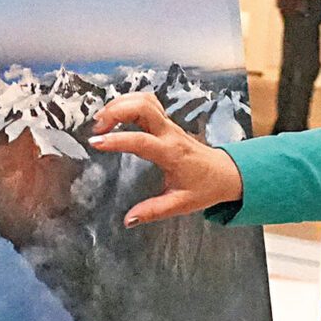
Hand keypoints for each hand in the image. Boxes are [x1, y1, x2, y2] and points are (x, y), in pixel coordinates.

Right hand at [87, 93, 242, 225]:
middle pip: (143, 107)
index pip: (141, 140)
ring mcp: (169, 124)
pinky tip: (116, 113)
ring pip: (145, 100)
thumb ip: (153, 211)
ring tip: (102, 120)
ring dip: (121, 104)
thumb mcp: (181, 204)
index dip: (117, 140)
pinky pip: (148, 102)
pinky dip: (129, 102)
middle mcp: (170, 133)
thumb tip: (128, 220)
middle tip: (97, 128)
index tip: (95, 143)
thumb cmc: (205, 187)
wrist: (225, 173)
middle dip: (116, 110)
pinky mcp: (167, 122)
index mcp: (172, 153)